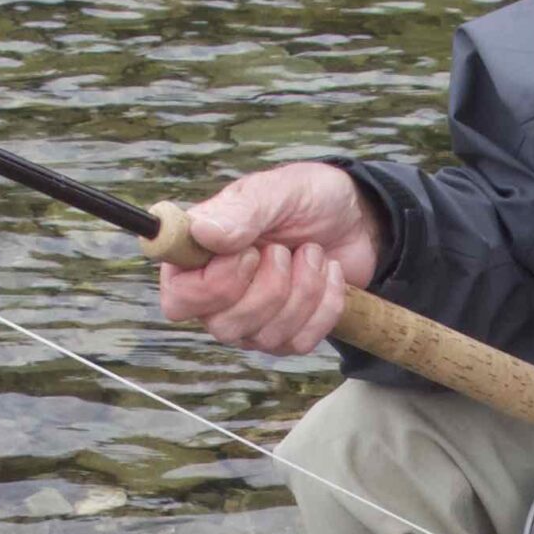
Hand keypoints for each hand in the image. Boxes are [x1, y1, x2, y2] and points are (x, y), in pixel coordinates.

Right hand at [156, 162, 383, 356]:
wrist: (355, 219)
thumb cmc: (306, 199)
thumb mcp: (276, 191)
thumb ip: (240, 212)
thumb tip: (202, 233)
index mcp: (198, 257)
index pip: (178, 299)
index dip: (215, 285)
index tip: (249, 251)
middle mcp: (216, 297)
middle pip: (223, 326)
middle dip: (270, 287)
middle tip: (285, 249)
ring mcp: (251, 321)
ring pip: (265, 337)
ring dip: (303, 290)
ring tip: (312, 253)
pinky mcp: (286, 336)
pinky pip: (299, 342)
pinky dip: (325, 304)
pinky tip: (329, 274)